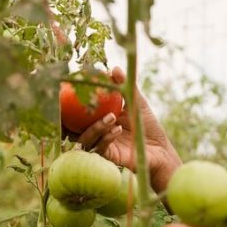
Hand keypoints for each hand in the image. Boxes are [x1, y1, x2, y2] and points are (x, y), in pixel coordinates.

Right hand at [68, 67, 181, 192]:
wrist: (160, 150)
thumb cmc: (147, 126)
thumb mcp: (137, 103)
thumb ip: (125, 86)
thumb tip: (114, 68)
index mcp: (97, 118)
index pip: (77, 113)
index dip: (67, 105)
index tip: (66, 90)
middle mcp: (95, 133)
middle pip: (72, 128)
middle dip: (68, 120)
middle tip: (76, 105)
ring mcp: (100, 145)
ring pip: (85, 139)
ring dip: (96, 127)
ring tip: (112, 117)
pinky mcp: (108, 158)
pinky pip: (100, 148)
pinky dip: (107, 137)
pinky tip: (118, 129)